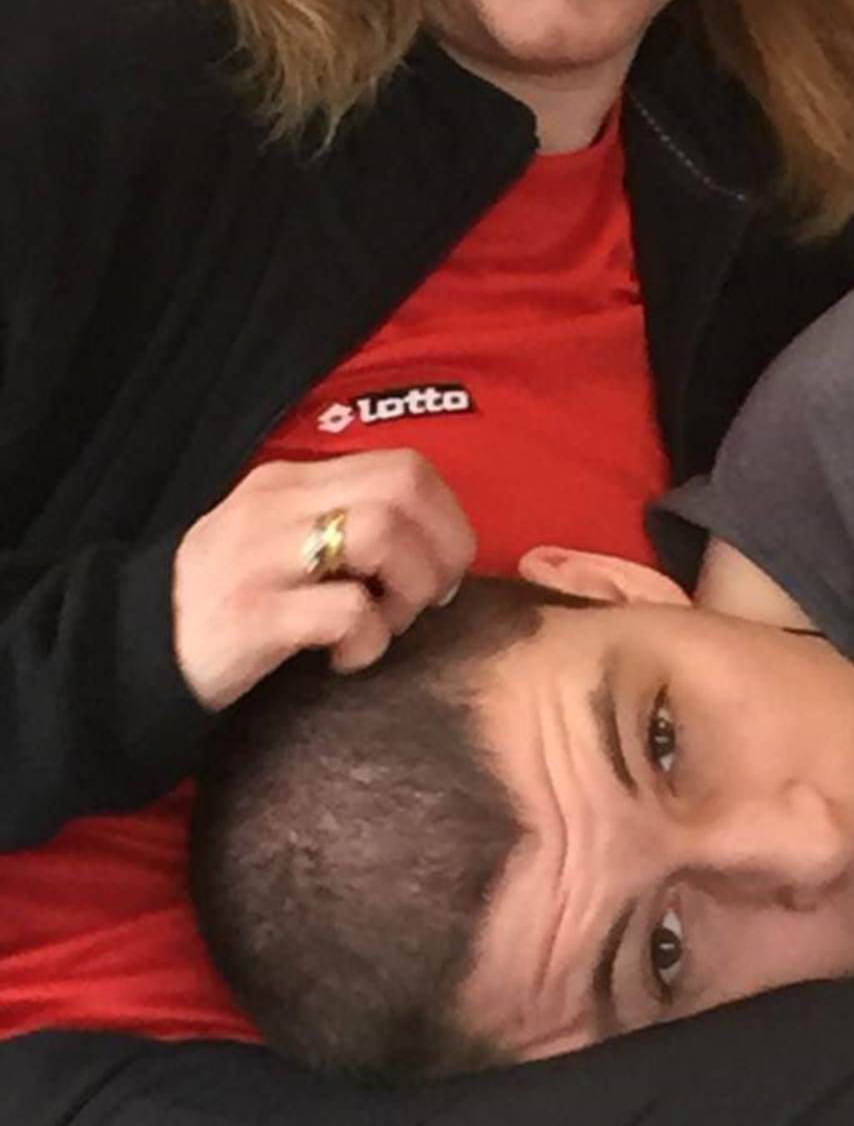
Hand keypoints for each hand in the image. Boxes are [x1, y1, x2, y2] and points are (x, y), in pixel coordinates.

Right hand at [172, 449, 475, 712]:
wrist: (133, 653)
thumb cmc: (228, 601)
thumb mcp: (279, 541)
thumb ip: (342, 523)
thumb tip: (434, 541)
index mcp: (292, 482)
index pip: (404, 466)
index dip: (447, 516)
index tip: (445, 565)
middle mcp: (278, 505)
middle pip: (403, 489)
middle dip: (441, 548)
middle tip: (429, 599)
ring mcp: (262, 556)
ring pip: (380, 534)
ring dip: (408, 590)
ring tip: (385, 626)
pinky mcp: (253, 615)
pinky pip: (345, 610)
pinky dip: (368, 640)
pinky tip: (346, 659)